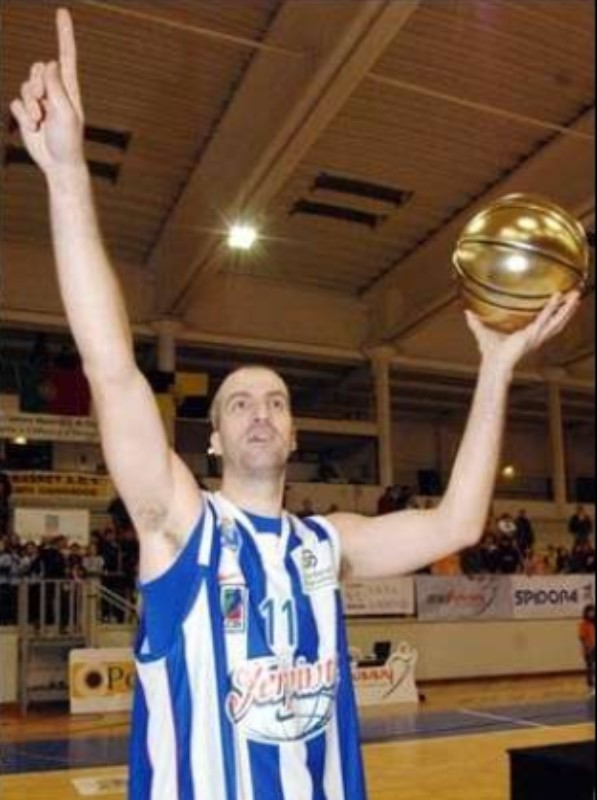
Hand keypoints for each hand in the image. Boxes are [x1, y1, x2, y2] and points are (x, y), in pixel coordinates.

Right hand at [10, 9, 84, 174]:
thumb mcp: (65, 112)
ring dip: (29, 103)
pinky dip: (22, 115)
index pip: (66, 56)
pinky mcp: (28, 112)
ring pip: (24, 85)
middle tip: (42, 103)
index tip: (62, 12)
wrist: (58, 164)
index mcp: (69, 89)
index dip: (64, 34)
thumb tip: (49, 62)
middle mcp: (55, 91)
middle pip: (37, 69)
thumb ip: (56, 87)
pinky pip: (16, 103)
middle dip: (35, 83)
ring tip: (39, 120)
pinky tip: (33, 127)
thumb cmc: (68, 140)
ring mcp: (41, 101)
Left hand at [465, 290, 581, 373]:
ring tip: (575, 295)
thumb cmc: (490, 353)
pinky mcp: (532, 334)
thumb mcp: (483, 332)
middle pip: (558, 322)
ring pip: (557, 321)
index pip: (547, 324)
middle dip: (568, 310)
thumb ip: (475, 322)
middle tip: (576, 296)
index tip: (562, 303)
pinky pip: (544, 318)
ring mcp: (536, 336)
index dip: (555, 314)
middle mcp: (536, 337)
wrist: (492, 364)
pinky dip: (551, 308)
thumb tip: (467, 312)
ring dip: (567, 308)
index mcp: (529, 337)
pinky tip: (556, 297)